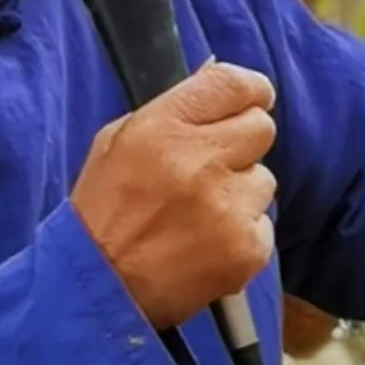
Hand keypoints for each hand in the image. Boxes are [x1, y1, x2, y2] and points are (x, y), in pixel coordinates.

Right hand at [70, 61, 277, 328]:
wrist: (99, 288)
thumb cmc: (105, 207)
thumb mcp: (120, 139)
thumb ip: (173, 108)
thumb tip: (216, 76)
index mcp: (163, 127)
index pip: (232, 83)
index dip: (250, 88)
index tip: (252, 98)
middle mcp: (200, 161)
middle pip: (262, 128)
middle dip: (242, 142)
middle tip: (216, 163)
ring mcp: (227, 207)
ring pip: (264, 179)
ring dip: (241, 191)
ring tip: (202, 212)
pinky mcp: (246, 248)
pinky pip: (264, 223)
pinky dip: (242, 232)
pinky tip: (208, 242)